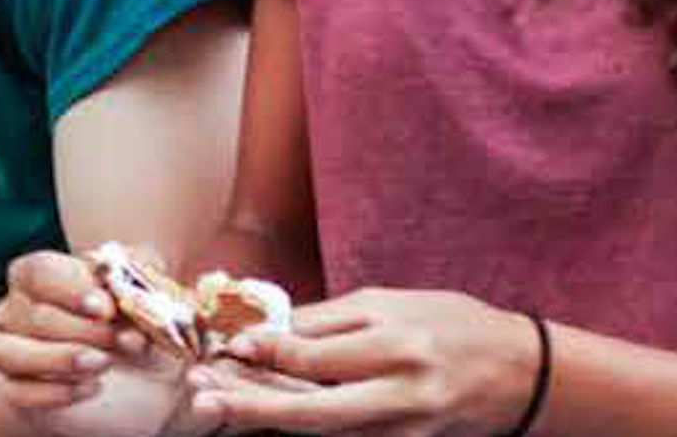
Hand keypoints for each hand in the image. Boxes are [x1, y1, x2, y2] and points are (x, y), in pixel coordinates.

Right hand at [0, 248, 142, 396]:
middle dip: (81, 330)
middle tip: (117, 341)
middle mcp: (16, 309)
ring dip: (59, 358)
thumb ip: (140, 281)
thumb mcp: (149, 297)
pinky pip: (15, 392)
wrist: (143, 381)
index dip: (70, 289)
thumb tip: (119, 292)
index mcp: (40, 275)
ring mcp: (11, 351)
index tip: (106, 309)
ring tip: (102, 364)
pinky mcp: (16, 391)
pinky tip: (91, 387)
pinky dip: (54, 392)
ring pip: (7, 352)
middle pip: (31, 315)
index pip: (37, 272)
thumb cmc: (135, 327)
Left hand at [190, 287, 541, 436]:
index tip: (228, 345)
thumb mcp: (390, 304)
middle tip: (203, 396)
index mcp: (397, 347)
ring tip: (219, 407)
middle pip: (315, 411)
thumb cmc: (451, 324)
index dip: (265, 352)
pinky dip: (307, 430)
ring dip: (270, 421)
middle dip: (254, 407)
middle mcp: (402, 395)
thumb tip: (267, 330)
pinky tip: (268, 419)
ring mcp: (407, 429)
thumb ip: (328, 321)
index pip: (316, 357)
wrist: (524, 372)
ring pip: (327, 433)